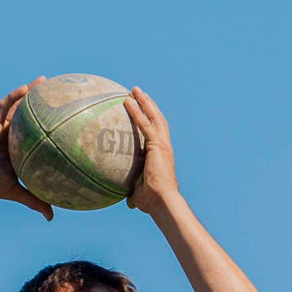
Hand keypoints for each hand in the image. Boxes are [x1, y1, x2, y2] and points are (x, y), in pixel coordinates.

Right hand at [0, 81, 52, 220]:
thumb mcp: (18, 191)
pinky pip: (3, 106)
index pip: (34, 130)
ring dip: (29, 92)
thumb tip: (52, 217)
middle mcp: (9, 134)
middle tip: (59, 91)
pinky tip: (26, 89)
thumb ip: (35, 200)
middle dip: (41, 101)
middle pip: (27, 113)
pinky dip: (14, 96)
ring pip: (16, 104)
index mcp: (16, 146)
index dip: (46, 122)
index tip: (63, 116)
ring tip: (44, 81)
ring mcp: (0, 127)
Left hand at [123, 87, 178, 216]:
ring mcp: (162, 144)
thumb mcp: (140, 193)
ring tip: (134, 90)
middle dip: (148, 104)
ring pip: (153, 116)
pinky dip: (136, 111)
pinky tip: (127, 101)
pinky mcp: (157, 145)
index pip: (156, 132)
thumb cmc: (152, 202)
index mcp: (162, 155)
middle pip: (157, 119)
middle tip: (138, 93)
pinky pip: (144, 124)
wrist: (163, 202)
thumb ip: (135, 192)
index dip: (150, 119)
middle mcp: (164, 146)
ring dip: (144, 101)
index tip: (142, 110)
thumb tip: (128, 201)